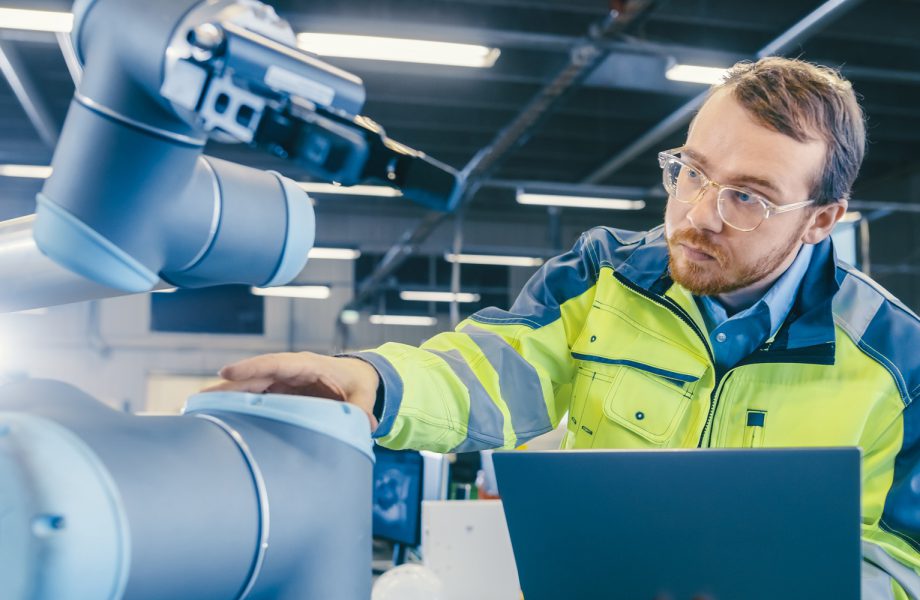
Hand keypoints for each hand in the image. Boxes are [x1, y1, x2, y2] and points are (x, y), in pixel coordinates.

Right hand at [203, 352, 380, 428]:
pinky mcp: (278, 394)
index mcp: (308, 365)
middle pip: (255, 376)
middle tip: (202, 397)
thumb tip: (366, 423)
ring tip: (198, 408)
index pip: (276, 363)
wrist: (357, 379)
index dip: (252, 368)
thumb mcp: (363, 394)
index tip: (228, 372)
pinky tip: (217, 417)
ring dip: (227, 396)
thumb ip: (362, 407)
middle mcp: (289, 371)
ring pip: (250, 387)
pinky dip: (237, 406)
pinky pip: (254, 398)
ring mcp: (281, 383)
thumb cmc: (358, 382)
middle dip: (230, 385)